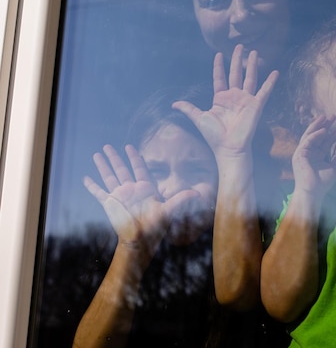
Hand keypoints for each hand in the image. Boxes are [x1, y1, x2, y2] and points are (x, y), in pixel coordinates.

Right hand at [84, 144, 198, 258]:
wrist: (139, 240)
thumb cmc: (155, 227)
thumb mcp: (168, 210)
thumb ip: (181, 199)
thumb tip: (198, 193)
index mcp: (144, 189)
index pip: (139, 168)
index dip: (134, 157)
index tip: (129, 147)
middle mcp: (131, 190)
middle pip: (121, 169)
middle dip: (115, 157)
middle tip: (108, 146)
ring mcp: (119, 196)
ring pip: (109, 176)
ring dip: (103, 166)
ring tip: (97, 154)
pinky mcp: (110, 203)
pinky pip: (99, 192)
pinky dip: (92, 186)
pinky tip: (86, 178)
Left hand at [173, 45, 277, 158]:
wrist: (228, 147)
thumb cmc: (214, 136)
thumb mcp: (198, 118)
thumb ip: (188, 108)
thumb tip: (174, 104)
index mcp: (221, 99)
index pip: (220, 78)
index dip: (219, 66)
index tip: (218, 54)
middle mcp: (234, 97)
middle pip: (236, 73)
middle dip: (237, 59)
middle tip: (239, 46)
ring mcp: (246, 100)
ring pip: (250, 78)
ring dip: (252, 65)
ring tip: (254, 52)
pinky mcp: (256, 105)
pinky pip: (264, 91)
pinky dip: (270, 82)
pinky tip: (275, 72)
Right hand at [292, 115, 335, 197]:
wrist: (313, 192)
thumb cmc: (322, 183)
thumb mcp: (334, 166)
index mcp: (317, 155)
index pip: (325, 142)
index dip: (333, 134)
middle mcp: (310, 152)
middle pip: (317, 135)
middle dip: (325, 125)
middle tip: (333, 116)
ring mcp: (303, 152)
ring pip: (310, 135)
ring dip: (318, 125)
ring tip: (327, 118)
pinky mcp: (299, 154)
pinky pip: (307, 141)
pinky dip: (315, 135)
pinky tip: (324, 130)